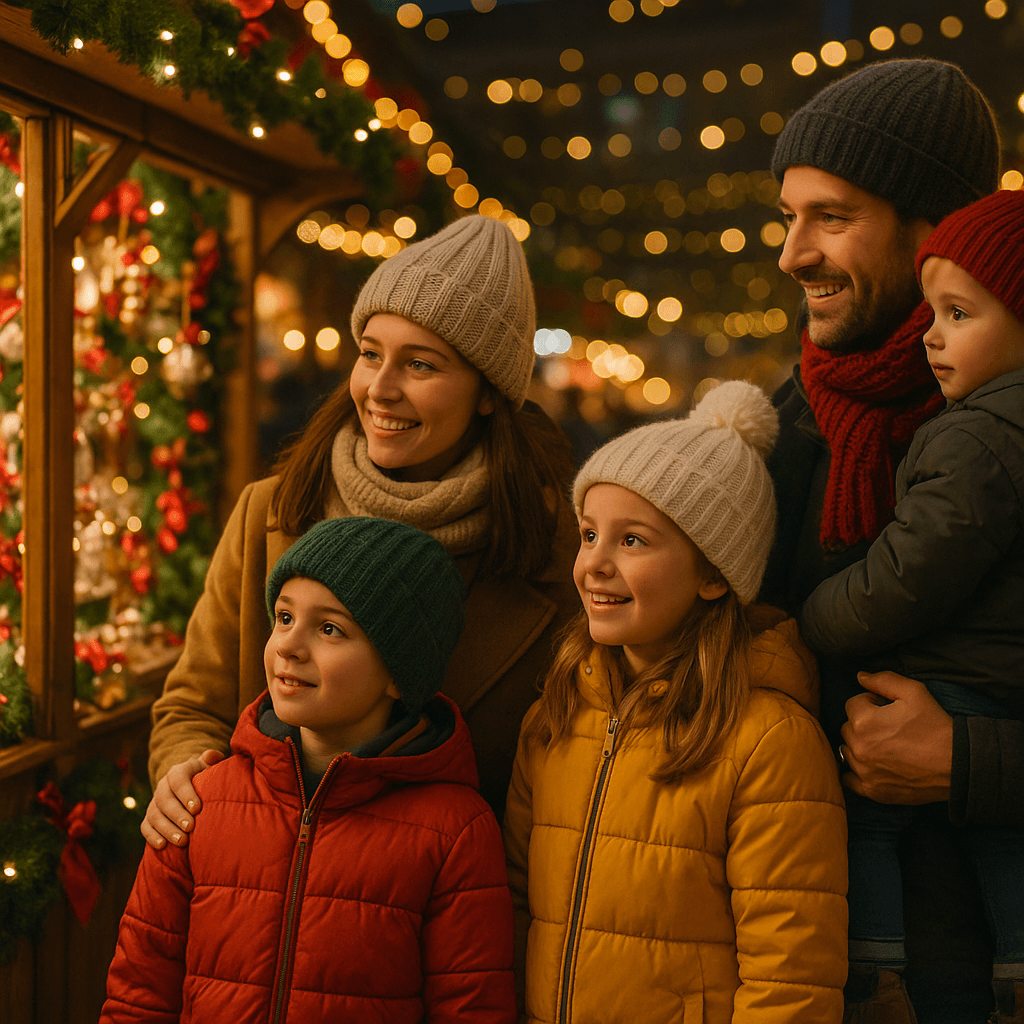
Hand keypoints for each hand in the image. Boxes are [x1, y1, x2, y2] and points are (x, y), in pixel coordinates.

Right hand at [140, 749, 223, 848]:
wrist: (191, 787)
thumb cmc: (205, 778)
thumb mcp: (209, 767)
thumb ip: (212, 760)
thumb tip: (212, 755)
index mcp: (178, 771)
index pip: (178, 779)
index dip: (186, 793)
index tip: (197, 808)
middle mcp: (163, 786)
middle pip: (164, 799)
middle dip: (177, 814)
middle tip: (190, 827)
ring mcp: (154, 802)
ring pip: (154, 815)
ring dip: (167, 829)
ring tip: (182, 841)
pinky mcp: (148, 818)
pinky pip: (145, 827)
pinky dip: (152, 836)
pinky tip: (163, 846)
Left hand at [839, 671, 951, 804]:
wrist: (958, 765)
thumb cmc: (936, 726)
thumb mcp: (914, 692)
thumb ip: (883, 680)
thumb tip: (860, 676)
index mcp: (863, 721)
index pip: (852, 704)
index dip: (870, 703)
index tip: (886, 709)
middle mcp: (859, 747)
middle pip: (847, 727)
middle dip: (862, 724)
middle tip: (887, 727)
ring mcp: (864, 771)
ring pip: (847, 751)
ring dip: (859, 746)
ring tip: (884, 745)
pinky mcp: (873, 790)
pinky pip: (849, 779)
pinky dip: (855, 772)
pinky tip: (869, 765)